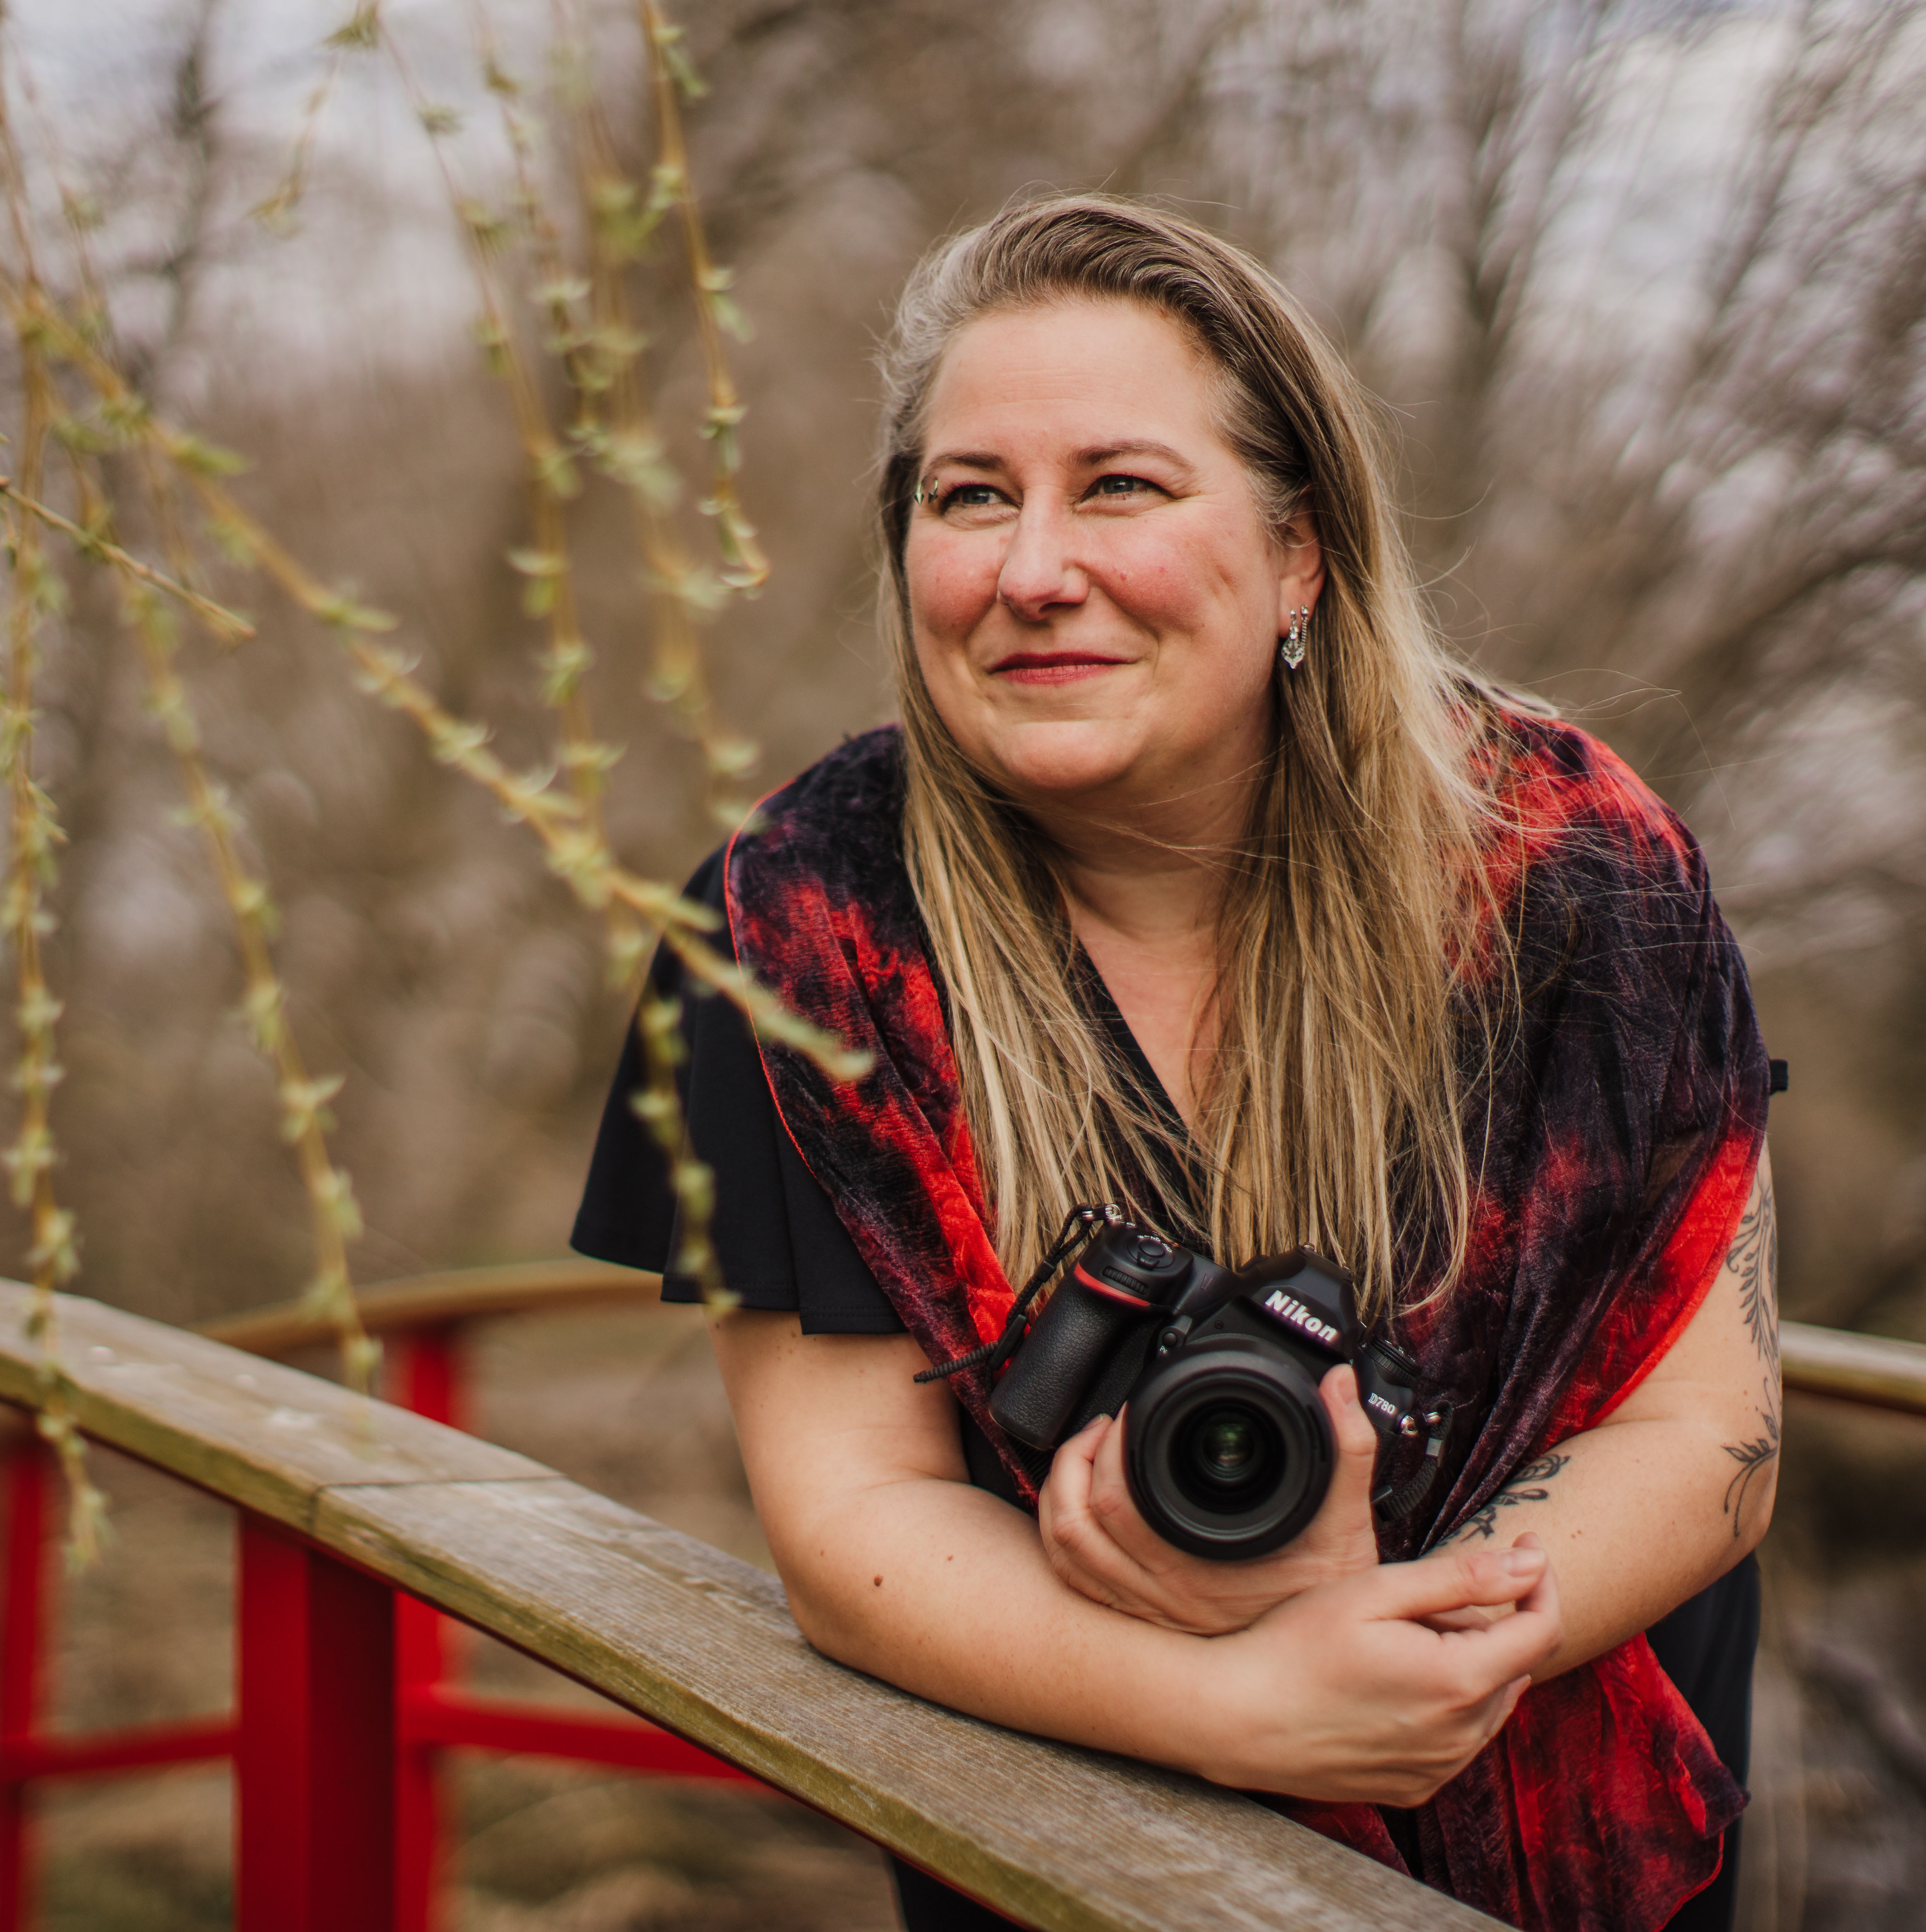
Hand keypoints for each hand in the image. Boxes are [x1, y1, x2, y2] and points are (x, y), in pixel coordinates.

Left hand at [1037, 1364, 1382, 1634]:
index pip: (1116, 1504)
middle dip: (1078, 1459)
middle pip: (1075, 1524)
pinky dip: (1065, 1534)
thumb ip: (1348, 1448)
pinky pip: (1075, 1579)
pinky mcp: (1143, 1618)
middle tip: (1109, 1426)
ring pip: (1066, 1553)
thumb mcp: (1347, 1523)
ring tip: (1088, 1453)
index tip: (1133, 1412)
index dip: (1110, 1448)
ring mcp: (1146, 1611)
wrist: (1333, 1668)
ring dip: (1062, 1493)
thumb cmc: (1333, 1606)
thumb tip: (1338, 1383)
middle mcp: (1161, 1596)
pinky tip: (1081, 1503)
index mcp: (1195, 1569)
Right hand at [1192, 1533, 1562, 1804]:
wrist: (1237, 1718)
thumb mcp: (1375, 1591)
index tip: (1525, 1544)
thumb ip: (1461, 1577)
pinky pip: (1459, 1738)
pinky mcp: (1415, 1786)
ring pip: (1489, 1701)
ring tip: (1394, 1637)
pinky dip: (1446, 1703)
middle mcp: (1460, 1737)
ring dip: (1468, 1661)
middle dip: (1486, 1618)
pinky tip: (1392, 1680)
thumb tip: (1530, 1561)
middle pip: (1514, 1663)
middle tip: (1415, 1595)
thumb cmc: (1295, 1647)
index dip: (1540, 1580)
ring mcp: (1438, 1769)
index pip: (1542, 1630)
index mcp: (1458, 1682)